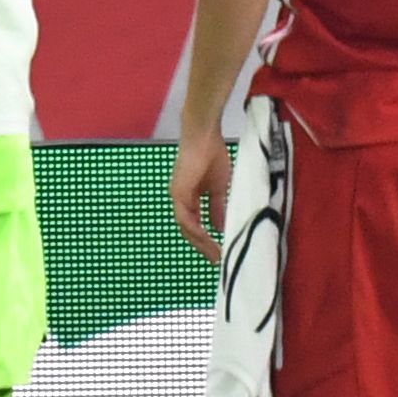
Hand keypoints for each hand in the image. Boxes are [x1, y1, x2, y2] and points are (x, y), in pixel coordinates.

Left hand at [171, 124, 231, 260]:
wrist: (205, 136)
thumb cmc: (211, 155)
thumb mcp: (217, 188)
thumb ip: (216, 208)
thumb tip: (219, 227)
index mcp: (189, 198)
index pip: (194, 225)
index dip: (205, 240)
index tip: (218, 253)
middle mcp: (181, 199)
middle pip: (188, 230)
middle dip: (202, 246)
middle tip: (217, 260)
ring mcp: (178, 195)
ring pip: (186, 227)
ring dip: (200, 242)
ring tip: (215, 254)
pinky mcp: (179, 191)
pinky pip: (185, 217)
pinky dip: (196, 230)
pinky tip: (207, 238)